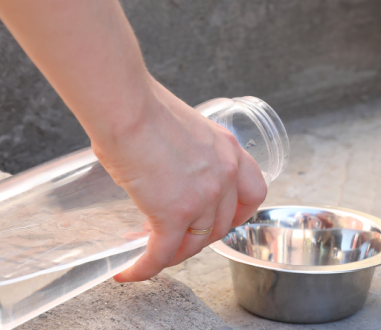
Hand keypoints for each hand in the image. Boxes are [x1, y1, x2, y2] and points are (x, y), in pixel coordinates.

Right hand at [92, 78, 266, 281]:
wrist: (127, 108)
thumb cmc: (144, 108)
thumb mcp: (185, 128)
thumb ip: (188, 152)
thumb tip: (166, 168)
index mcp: (230, 150)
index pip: (253, 193)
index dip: (238, 214)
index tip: (221, 220)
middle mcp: (225, 175)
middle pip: (222, 224)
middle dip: (200, 237)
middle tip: (175, 236)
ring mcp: (203, 196)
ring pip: (196, 243)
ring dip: (174, 254)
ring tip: (152, 253)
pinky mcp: (173, 213)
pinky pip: (162, 253)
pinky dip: (145, 268)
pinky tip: (130, 272)